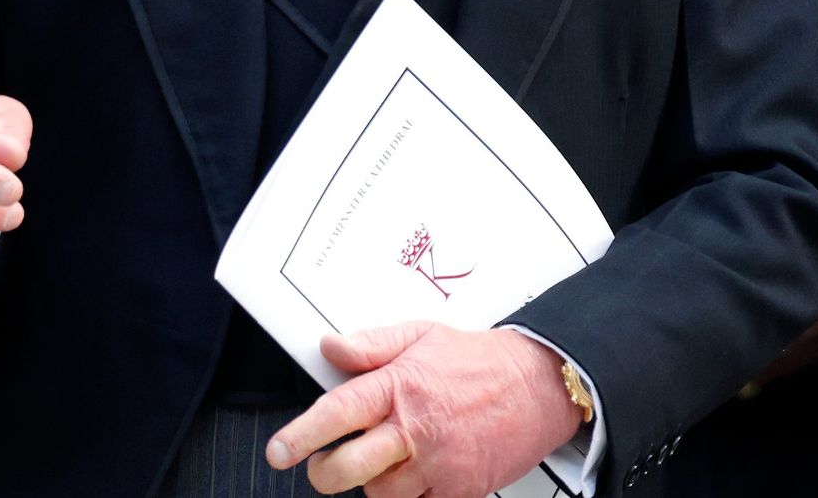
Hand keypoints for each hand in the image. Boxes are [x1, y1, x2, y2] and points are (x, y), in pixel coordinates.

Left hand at [267, 323, 582, 497]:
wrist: (539, 386)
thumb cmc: (479, 362)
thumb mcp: (418, 335)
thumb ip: (369, 344)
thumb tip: (330, 347)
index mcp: (399, 387)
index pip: (338, 413)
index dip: (302, 434)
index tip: (279, 451)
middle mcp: (415, 429)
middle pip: (351, 467)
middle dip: (325, 474)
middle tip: (319, 467)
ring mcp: (438, 464)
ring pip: (381, 493)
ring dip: (371, 482)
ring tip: (379, 460)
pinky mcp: (461, 489)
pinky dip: (409, 494)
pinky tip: (413, 472)